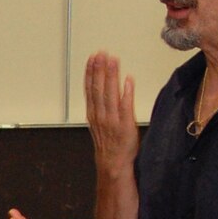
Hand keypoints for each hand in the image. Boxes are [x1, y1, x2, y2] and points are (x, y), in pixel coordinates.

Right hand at [84, 51, 138, 170]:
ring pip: (109, 94)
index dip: (90, 72)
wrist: (113, 165)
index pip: (90, 88)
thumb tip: (104, 90)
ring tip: (113, 60)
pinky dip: (126, 93)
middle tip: (102, 53)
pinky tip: (128, 80)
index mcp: (93, 114)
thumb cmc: (110, 145)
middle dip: (99, 69)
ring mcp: (112, 120)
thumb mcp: (100, 124)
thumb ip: (101, 107)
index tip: (93, 58)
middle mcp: (100, 115)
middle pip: (98, 88)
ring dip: (111, 76)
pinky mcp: (125, 126)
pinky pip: (125, 106)